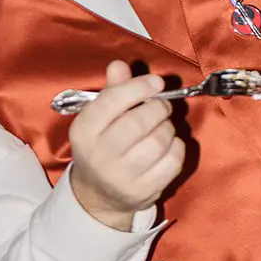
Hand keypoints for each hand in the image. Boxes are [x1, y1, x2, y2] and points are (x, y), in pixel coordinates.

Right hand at [68, 60, 185, 229]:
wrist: (99, 195)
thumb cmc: (102, 146)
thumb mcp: (99, 118)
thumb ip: (112, 91)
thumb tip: (120, 65)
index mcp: (84, 131)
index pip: (112, 101)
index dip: (139, 87)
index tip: (156, 82)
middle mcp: (99, 155)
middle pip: (139, 122)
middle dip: (158, 108)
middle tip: (161, 106)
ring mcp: (121, 177)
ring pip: (159, 141)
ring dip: (168, 128)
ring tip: (162, 127)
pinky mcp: (143, 192)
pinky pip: (173, 161)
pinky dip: (177, 147)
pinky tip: (168, 146)